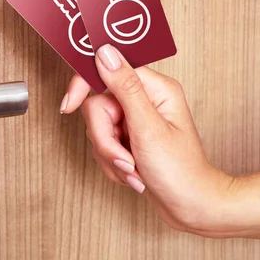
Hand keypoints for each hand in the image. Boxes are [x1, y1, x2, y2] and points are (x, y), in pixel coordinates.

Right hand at [60, 44, 231, 233]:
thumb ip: (124, 87)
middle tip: (124, 159)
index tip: (69, 106)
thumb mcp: (149, 127)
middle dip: (106, 139)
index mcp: (155, 88)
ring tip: (134, 171)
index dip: (84, 87)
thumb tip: (105, 52)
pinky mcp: (129, 138)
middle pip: (97, 107)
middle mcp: (144, 100)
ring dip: (111, 155)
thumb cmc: (181, 171)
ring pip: (98, 129)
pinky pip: (103, 145)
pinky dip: (113, 164)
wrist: (191, 208)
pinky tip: (133, 175)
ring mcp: (135, 120)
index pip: (107, 72)